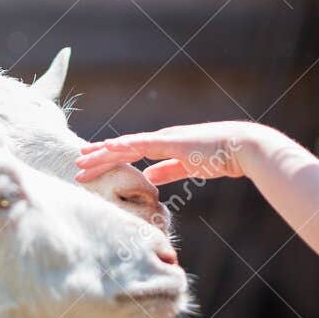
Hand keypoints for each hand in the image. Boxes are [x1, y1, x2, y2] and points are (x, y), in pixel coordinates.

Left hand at [75, 122, 272, 186]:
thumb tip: (148, 178)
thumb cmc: (220, 158)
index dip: (109, 158)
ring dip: (102, 154)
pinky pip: (141, 144)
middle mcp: (160, 139)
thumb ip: (168, 171)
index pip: (131, 152)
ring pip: (125, 146)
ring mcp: (164, 139)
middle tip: (77, 165)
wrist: (241, 148)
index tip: (91, 165)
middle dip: (99, 158)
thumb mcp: (189, 167)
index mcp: (165, 146)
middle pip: (122, 148)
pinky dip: (122, 146)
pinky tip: (106, 149)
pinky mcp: (170, 141)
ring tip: (81, 161)